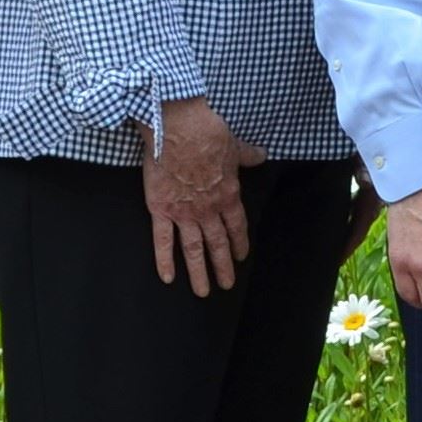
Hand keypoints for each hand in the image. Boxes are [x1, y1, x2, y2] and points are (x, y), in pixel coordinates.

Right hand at [145, 97, 262, 295]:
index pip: (236, 226)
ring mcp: (184, 213)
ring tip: (203, 292)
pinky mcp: (160, 209)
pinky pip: (162, 240)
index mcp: (228, 196)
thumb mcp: (234, 146)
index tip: (240, 256)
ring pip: (193, 249)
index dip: (239, 243)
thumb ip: (247, 155)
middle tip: (226, 285)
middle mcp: (208, 210)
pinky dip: (164, 260)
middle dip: (222, 267)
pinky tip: (168, 277)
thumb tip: (261, 155)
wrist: (180, 129)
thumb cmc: (208, 134)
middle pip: (217, 244)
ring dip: (199, 272)